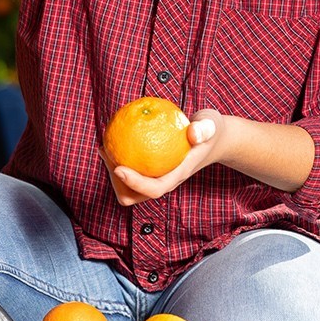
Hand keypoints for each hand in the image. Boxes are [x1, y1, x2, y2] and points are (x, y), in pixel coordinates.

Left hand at [101, 109, 225, 206]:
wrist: (214, 139)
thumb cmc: (211, 130)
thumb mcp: (211, 124)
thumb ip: (204, 128)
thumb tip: (193, 132)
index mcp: (178, 175)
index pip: (154, 189)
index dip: (134, 184)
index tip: (118, 167)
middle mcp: (165, 181)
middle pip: (134, 196)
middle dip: (116, 181)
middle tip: (107, 152)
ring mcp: (157, 178)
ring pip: (128, 190)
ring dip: (112, 173)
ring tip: (105, 148)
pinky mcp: (152, 171)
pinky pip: (130, 174)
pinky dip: (118, 163)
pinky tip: (113, 142)